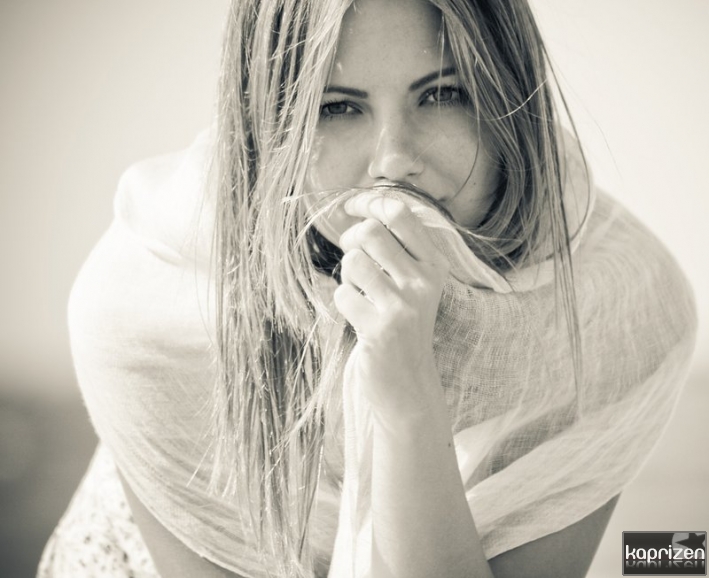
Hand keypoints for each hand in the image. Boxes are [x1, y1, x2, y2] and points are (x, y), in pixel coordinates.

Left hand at [333, 192, 449, 421]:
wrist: (408, 385)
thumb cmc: (401, 328)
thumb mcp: (412, 286)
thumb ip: (396, 250)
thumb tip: (358, 212)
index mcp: (434, 266)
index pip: (401, 214)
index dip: (369, 203)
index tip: (351, 207)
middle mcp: (424, 282)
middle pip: (370, 232)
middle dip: (351, 241)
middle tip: (353, 259)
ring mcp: (403, 306)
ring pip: (353, 261)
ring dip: (347, 276)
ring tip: (360, 294)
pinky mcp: (380, 329)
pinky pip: (342, 294)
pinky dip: (343, 304)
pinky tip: (359, 319)